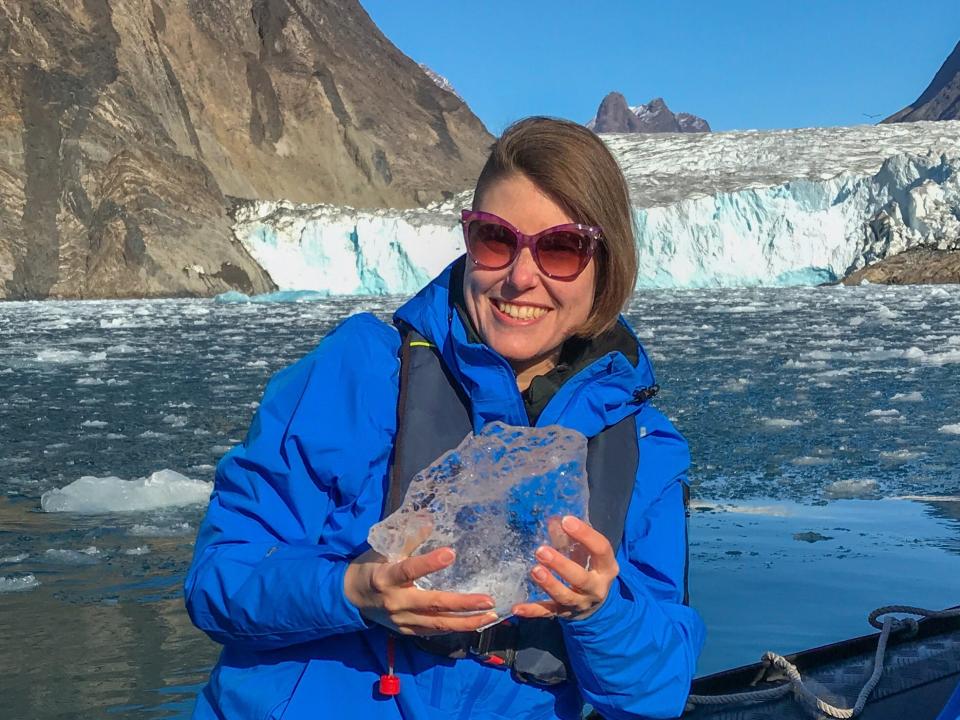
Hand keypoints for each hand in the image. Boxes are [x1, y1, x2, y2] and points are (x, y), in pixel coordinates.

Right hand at [344, 547, 497, 635]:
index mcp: (387, 577)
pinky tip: (473, 624)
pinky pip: (432, 632)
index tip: (451, 554)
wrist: (351, 596)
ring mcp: (401, 619)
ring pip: (438, 623)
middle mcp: (395, 601)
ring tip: (490, 617)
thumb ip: (408, 539)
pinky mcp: (406, 631)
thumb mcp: (384, 549)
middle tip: (488, 601)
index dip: (429, 563)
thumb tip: (430, 520)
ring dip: (466, 622)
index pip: (410, 570)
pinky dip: (453, 628)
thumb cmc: (371, 567)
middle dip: (463, 604)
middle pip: (433, 604)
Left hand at [511, 515, 618, 620]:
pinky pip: (546, 612)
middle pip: (580, 578)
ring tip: (535, 570)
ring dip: (549, 584)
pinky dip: (532, 611)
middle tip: (541, 550)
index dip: (585, 535)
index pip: (601, 550)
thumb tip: (552, 521)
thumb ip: (571, 538)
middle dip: (561, 565)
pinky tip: (517, 608)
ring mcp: (579, 603)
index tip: (566, 521)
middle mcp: (595, 588)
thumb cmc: (589, 568)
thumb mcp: (587, 554)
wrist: (594, 605)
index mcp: (606, 568)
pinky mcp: (562, 613)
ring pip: (564, 596)